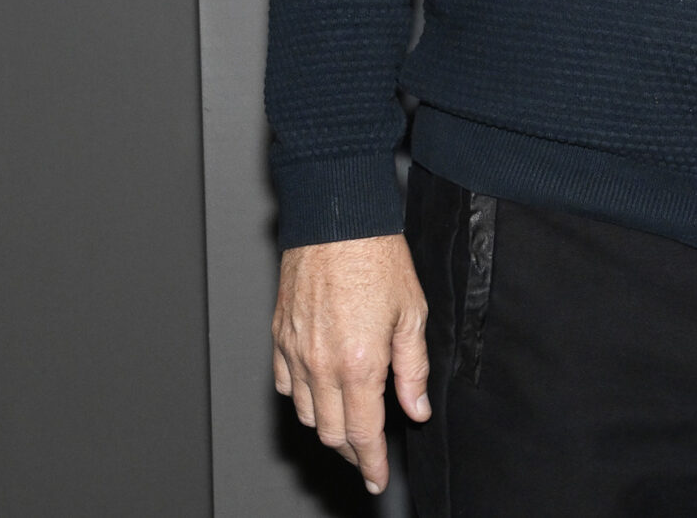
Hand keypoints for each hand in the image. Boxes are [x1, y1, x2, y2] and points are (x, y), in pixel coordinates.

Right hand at [272, 234, 431, 495]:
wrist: (336, 218)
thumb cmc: (377, 256)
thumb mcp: (412, 313)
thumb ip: (413, 369)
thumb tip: (417, 408)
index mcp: (359, 363)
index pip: (363, 434)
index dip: (371, 464)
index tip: (377, 478)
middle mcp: (321, 364)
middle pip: (332, 433)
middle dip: (353, 451)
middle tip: (369, 454)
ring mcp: (295, 352)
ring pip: (307, 414)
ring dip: (329, 426)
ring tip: (350, 423)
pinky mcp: (279, 337)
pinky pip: (286, 385)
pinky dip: (304, 399)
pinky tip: (321, 392)